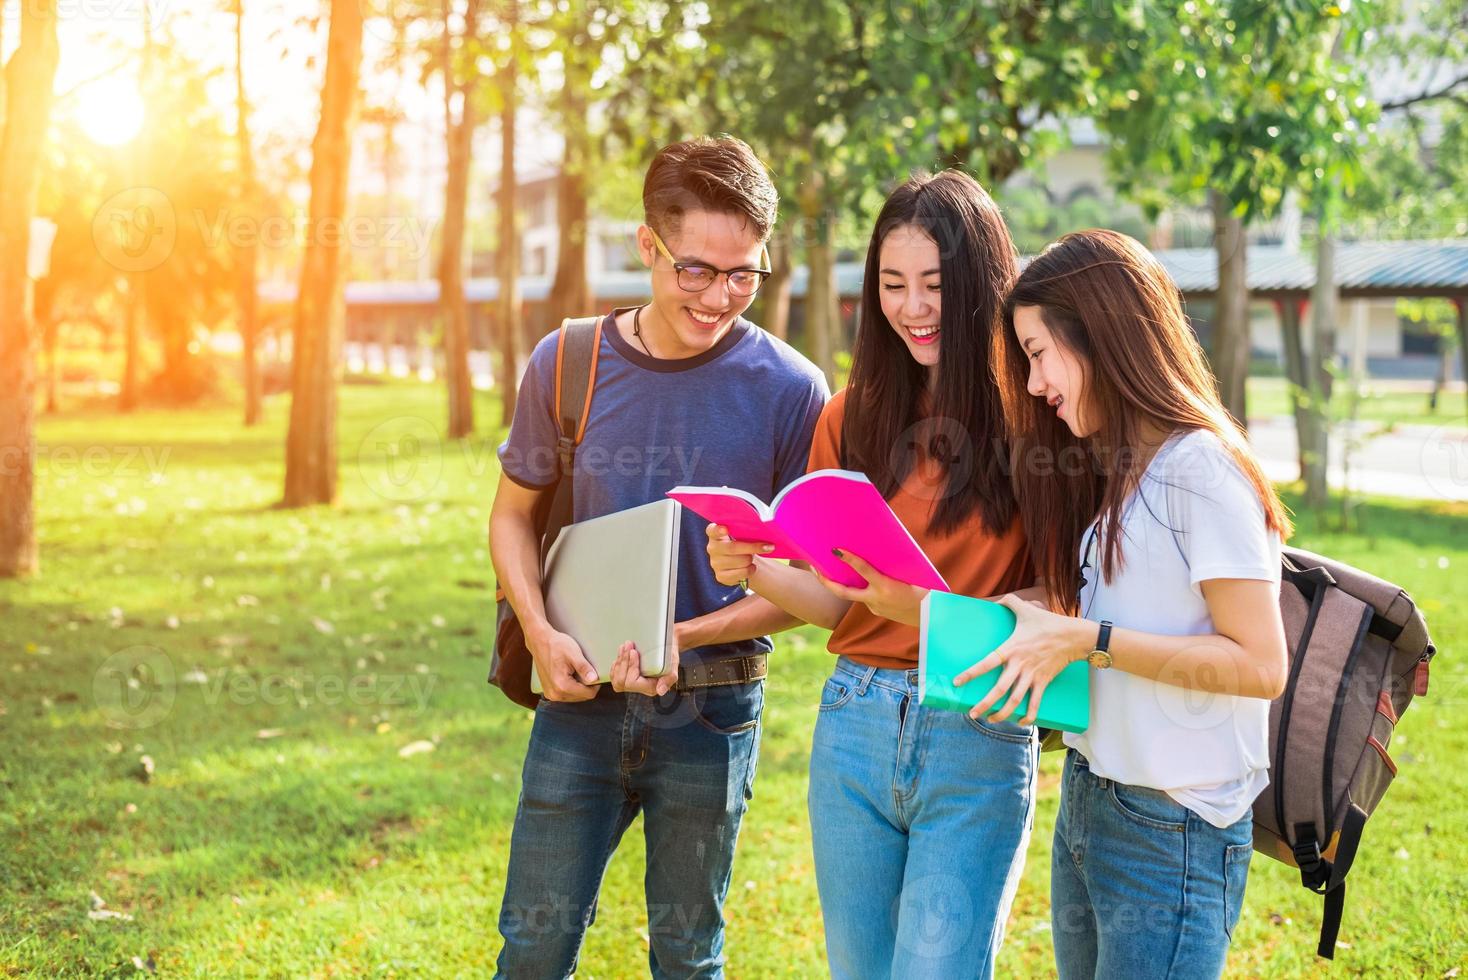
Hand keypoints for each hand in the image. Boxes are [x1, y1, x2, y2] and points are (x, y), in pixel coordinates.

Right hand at [527, 624, 599, 701]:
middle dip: (587, 686)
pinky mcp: (548, 692)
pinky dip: (571, 687)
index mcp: (562, 686)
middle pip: (582, 697)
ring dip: (579, 687)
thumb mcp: (574, 654)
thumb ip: (584, 668)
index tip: (595, 674)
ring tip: (576, 672)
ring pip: (575, 697)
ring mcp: (550, 695)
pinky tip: (569, 675)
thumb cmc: (557, 645)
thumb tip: (594, 679)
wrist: (539, 642)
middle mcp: (555, 694)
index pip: (588, 694)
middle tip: (585, 671)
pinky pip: (566, 695)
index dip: (596, 685)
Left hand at [610, 624, 681, 696]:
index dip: (631, 667)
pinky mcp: (627, 677)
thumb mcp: (673, 664)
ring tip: (625, 646)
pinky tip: (620, 655)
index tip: (634, 652)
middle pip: (621, 682)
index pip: (632, 682)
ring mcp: (632, 684)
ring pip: (616, 680)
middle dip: (623, 662)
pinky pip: (614, 677)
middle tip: (628, 646)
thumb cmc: (670, 654)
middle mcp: (641, 688)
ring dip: (619, 661)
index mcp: (651, 688)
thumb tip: (660, 691)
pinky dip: (615, 665)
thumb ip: (669, 679)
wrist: (667, 646)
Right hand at [706, 524, 773, 587]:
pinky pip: (741, 573)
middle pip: (732, 548)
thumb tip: (763, 532)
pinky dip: (751, 569)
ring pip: (740, 561)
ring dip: (751, 559)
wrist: (740, 562)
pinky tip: (751, 566)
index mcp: (716, 534)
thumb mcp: (741, 535)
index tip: (725, 529)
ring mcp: (715, 563)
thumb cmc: (742, 544)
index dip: (718, 530)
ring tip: (752, 557)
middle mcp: (712, 548)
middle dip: (752, 547)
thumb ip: (745, 531)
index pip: (712, 531)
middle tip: (768, 547)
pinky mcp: (721, 576)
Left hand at [813, 549, 927, 626]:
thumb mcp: (910, 575)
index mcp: (886, 587)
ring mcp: (874, 607)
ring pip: (853, 594)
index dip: (849, 559)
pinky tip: (856, 580)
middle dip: (826, 581)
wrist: (932, 616)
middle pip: (843, 592)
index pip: (864, 570)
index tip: (836, 550)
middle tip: (814, 568)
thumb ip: (891, 565)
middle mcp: (876, 599)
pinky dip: (859, 588)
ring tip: (830, 569)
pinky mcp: (876, 611)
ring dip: (842, 584)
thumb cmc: (924, 590)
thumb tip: (876, 549)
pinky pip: (864, 598)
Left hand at [955, 594, 1089, 725]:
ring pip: (1015, 700)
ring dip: (1002, 713)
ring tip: (990, 720)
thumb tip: (995, 600)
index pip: (987, 663)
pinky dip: (1028, 715)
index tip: (957, 682)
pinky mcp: (1043, 682)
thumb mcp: (1026, 609)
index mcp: (1011, 649)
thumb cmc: (1048, 622)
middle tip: (972, 713)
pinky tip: (1020, 722)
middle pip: (999, 689)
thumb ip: (1009, 602)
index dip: (971, 673)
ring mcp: (1032, 676)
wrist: (1074, 637)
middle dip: (984, 704)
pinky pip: (1035, 703)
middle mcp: (1020, 665)